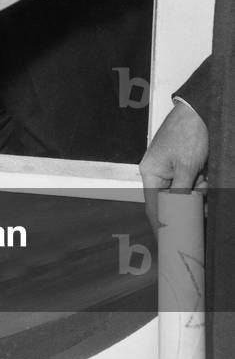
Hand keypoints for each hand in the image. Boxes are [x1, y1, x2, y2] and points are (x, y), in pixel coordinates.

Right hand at [139, 101, 208, 227]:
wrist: (202, 112)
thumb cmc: (188, 135)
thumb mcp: (186, 168)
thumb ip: (181, 194)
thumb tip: (180, 218)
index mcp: (150, 173)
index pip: (153, 207)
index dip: (161, 227)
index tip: (170, 246)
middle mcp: (159, 174)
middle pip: (172, 203)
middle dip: (189, 208)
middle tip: (200, 213)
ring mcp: (173, 171)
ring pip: (186, 196)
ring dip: (199, 196)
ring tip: (205, 180)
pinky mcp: (186, 168)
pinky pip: (194, 187)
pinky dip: (203, 188)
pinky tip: (207, 177)